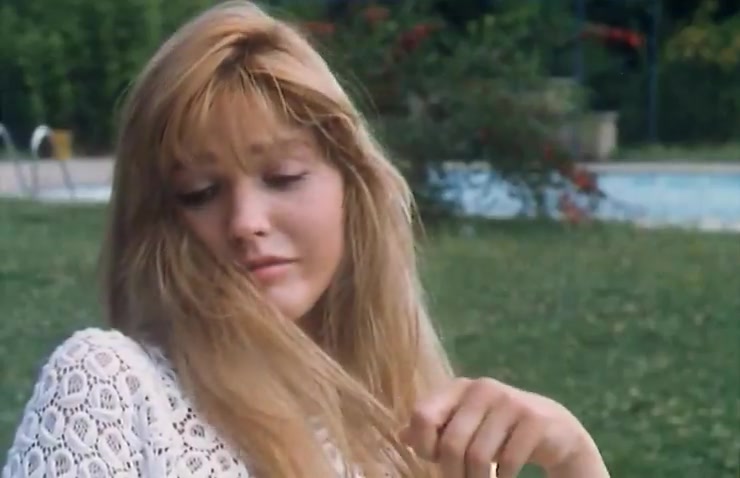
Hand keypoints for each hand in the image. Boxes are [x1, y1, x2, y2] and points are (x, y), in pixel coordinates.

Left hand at [399, 377, 608, 477]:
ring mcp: (509, 401)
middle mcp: (482, 388)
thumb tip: (401, 436)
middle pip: (451, 444)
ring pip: (478, 456)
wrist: (554, 431)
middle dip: (453, 474)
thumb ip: (435, 429)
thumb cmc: (498, 431)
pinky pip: (507, 462)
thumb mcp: (465, 427)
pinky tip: (504, 476)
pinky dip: (503, 477)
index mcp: (458, 388)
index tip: (435, 460)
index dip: (424, 446)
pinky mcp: (533, 419)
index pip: (422, 416)